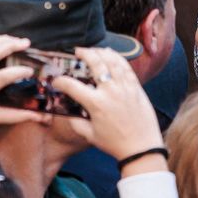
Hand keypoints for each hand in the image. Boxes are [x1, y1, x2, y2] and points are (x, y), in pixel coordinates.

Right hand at [53, 48, 165, 175]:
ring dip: (101, 52)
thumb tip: (67, 111)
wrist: (141, 147)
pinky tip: (111, 55)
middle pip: (96, 63)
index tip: (57, 81)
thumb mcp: (89, 135)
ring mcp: (125, 87)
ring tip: (94, 50)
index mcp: (96, 104)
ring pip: (113, 61)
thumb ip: (75, 122)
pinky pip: (126, 67)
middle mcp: (110, 91)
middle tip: (78, 51)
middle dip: (85, 54)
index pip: (72, 86)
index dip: (61, 81)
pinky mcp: (136, 87)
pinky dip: (118, 58)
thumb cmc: (115, 143)